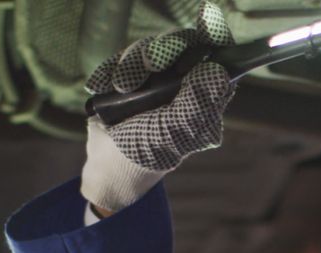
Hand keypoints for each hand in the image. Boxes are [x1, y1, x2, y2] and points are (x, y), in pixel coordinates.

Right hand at [80, 1, 235, 212]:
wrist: (108, 165)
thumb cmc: (148, 155)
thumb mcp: (173, 133)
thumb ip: (196, 104)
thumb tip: (217, 71)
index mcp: (206, 98)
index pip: (220, 59)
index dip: (216, 37)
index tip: (208, 20)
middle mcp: (186, 84)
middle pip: (184, 45)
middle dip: (165, 49)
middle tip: (151, 63)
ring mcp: (158, 78)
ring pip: (152, 47)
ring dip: (132, 63)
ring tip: (120, 87)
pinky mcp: (132, 74)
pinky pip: (124, 56)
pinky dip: (111, 68)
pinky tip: (100, 85)